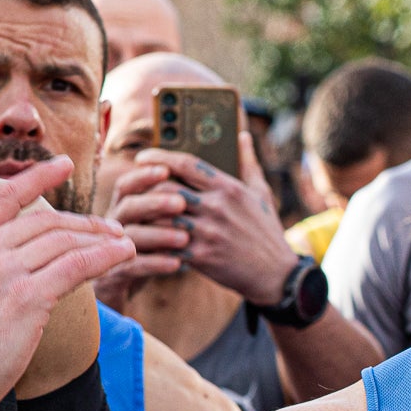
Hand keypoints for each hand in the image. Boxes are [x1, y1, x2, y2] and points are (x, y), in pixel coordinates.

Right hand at [0, 158, 133, 410]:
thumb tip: (17, 258)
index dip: (36, 177)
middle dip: (85, 221)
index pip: (2, 197)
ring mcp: (3, 271)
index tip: (62, 164)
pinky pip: (78, 266)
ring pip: (66, 241)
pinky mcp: (27, 297)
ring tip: (125, 242)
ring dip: (102, 239)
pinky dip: (107, 256)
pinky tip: (125, 254)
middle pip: (46, 221)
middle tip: (112, 227)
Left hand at [106, 134, 300, 305]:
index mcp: (229, 188)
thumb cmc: (267, 232)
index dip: (159, 156)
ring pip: (162, 216)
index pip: (186, 163)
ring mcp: (208, 232)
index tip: (143, 157)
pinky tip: (146, 238)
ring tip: (135, 211)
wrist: (276, 275)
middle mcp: (217, 207)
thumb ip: (248, 163)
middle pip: (167, 187)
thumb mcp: (261, 193)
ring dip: (145, 214)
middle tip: (134, 186)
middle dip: (145, 185)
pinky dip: (154, 241)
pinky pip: (168, 244)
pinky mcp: (202, 256)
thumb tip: (242, 136)